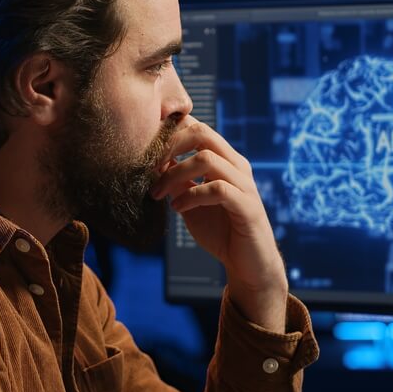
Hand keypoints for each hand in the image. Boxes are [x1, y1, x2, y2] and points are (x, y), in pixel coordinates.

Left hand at [151, 115, 288, 330]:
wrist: (246, 264)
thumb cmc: (219, 230)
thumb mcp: (189, 200)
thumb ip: (176, 180)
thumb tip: (152, 162)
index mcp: (223, 160)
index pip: (197, 127)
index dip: (170, 129)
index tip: (146, 147)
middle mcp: (235, 165)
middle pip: (202, 132)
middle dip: (170, 146)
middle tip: (150, 167)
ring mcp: (244, 184)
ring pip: (207, 159)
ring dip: (174, 174)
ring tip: (158, 194)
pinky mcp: (247, 206)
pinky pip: (217, 189)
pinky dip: (191, 196)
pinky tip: (178, 209)